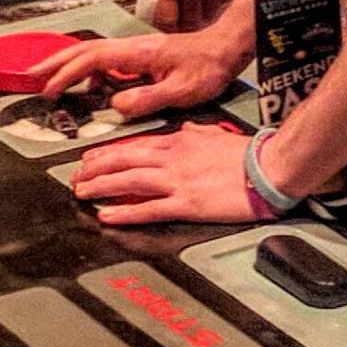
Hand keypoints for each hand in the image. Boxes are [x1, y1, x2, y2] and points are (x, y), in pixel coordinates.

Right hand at [38, 28, 243, 118]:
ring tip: (48, 80)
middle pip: (83, 50)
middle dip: (54, 61)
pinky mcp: (142, 57)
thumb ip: (147, 99)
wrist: (227, 48)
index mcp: (136, 54)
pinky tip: (90, 88)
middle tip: (29, 75)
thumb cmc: (208, 69)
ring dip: (68, 64)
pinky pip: (107, 61)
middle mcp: (131, 48)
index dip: (67, 74)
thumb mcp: (181, 90)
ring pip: (93, 53)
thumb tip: (115, 106)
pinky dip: (89, 70)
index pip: (91, 60)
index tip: (49, 91)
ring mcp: (136, 51)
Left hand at [69, 120, 266, 226]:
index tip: (90, 160)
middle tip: (76, 178)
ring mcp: (178, 181)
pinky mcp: (187, 204)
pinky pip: (149, 209)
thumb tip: (183, 130)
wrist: (269, 168)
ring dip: (101, 187)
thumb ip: (196, 133)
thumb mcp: (217, 134)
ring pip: (129, 182)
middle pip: (124, 162)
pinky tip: (107, 216)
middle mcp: (173, 159)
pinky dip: (125, 212)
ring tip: (82, 194)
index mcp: (180, 142)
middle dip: (95, 170)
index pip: (135, 146)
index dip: (107, 154)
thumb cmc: (248, 153)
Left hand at [154, 0, 250, 31]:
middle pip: (188, 25)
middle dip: (185, 25)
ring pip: (208, 18)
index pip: (166, 20)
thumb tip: (169, 9)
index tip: (168, 26)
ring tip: (202, 3)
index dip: (166, 26)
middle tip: (184, 21)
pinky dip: (219, 3)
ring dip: (204, 15)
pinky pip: (224, 6)